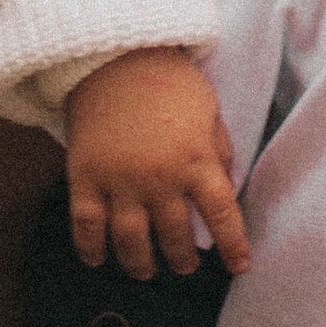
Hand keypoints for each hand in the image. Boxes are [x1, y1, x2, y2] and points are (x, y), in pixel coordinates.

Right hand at [64, 49, 249, 281]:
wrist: (115, 55)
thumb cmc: (168, 79)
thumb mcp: (209, 110)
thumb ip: (218, 151)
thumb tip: (226, 187)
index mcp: (196, 160)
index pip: (222, 215)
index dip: (234, 245)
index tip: (240, 266)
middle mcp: (160, 178)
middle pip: (176, 236)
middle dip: (184, 259)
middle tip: (186, 267)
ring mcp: (120, 181)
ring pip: (131, 241)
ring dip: (141, 264)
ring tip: (147, 271)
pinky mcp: (86, 177)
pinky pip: (86, 225)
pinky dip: (91, 249)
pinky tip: (98, 260)